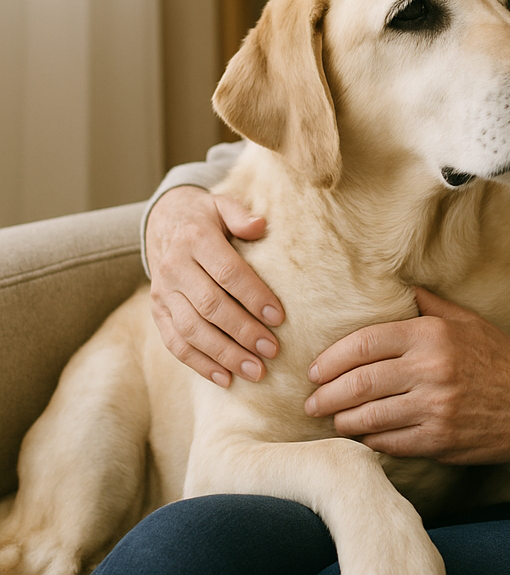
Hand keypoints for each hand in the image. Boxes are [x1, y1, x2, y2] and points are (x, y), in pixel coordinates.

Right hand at [146, 186, 283, 386]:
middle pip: (210, 307)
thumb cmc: (205, 216)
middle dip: (243, 332)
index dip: (254, 296)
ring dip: (224, 355)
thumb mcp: (222, 204)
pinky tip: (225, 378)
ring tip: (255, 371)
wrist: (162, 219)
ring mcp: (162, 293)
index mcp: (195, 239)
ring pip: (191, 331)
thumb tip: (260, 226)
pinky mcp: (157, 312)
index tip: (279, 317)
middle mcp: (174, 268)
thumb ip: (240, 215)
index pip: (228, 273)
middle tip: (272, 350)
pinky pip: (174, 343)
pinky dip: (199, 364)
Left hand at [304, 288, 509, 463]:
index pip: (366, 343)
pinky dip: (369, 440)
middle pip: (360, 382)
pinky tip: (361, 436)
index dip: (333, 358)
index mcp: (432, 335)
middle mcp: (431, 370)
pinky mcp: (439, 441)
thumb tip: (395, 285)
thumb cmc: (499, 357)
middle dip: (327, 394)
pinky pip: (389, 443)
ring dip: (343, 420)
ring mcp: (434, 409)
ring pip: (369, 417)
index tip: (316, 368)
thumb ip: (428, 304)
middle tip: (311, 400)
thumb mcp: (466, 321)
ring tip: (331, 418)